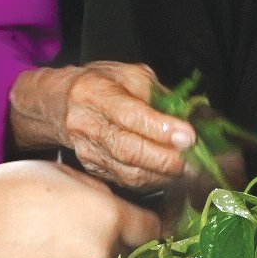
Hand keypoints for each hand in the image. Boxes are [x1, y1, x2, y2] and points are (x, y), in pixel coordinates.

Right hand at [7, 62, 198, 189]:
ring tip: (193, 172)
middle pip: (129, 150)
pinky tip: (174, 177)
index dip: (161, 128)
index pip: (129, 115)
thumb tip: (196, 117)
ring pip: (130, 173)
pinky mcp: (94, 171)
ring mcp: (89, 152)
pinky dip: (156, 182)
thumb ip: (161, 95)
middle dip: (168, 160)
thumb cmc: (101, 84)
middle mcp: (88, 125)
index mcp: (96, 93)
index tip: (189, 136)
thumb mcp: (131, 75)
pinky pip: (129, 182)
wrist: (59, 104)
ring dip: (166, 175)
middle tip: (197, 163)